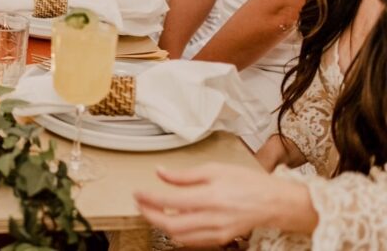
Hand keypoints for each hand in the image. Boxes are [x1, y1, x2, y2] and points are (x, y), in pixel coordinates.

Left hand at [134, 164, 315, 246]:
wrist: (273, 202)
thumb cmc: (247, 183)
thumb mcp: (214, 169)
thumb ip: (184, 175)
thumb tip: (161, 173)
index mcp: (210, 197)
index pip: (169, 201)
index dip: (149, 198)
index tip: (137, 193)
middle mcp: (212, 218)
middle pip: (170, 225)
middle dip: (149, 215)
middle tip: (140, 204)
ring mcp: (217, 232)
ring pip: (180, 237)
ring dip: (162, 225)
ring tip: (153, 211)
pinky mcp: (221, 239)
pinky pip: (193, 241)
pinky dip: (178, 233)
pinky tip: (173, 221)